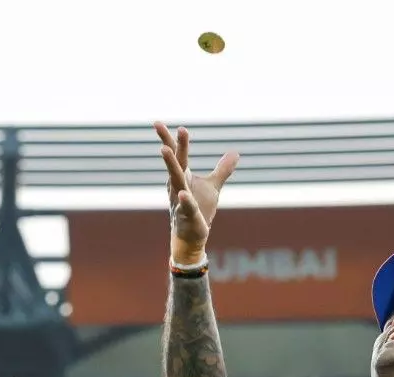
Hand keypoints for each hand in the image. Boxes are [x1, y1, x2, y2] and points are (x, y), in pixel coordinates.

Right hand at [154, 122, 238, 264]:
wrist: (192, 236)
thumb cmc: (200, 209)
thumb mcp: (213, 186)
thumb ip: (222, 169)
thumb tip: (235, 153)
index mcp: (183, 176)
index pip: (178, 154)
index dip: (172, 138)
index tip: (162, 122)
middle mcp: (178, 185)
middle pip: (174, 161)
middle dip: (169, 144)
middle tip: (159, 125)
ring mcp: (180, 200)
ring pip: (175, 179)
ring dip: (170, 164)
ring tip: (164, 149)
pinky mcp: (187, 215)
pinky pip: (185, 206)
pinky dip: (184, 200)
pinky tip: (182, 193)